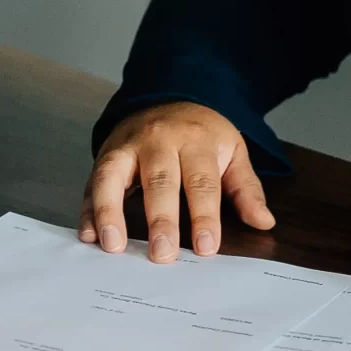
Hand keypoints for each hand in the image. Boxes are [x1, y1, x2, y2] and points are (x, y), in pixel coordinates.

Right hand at [80, 101, 273, 261]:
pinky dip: (87, 209)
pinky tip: (88, 235)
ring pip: (113, 175)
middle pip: (159, 180)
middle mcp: (157, 139)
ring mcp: (126, 146)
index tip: (206, 248)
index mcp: (194, 139)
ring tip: (112, 246)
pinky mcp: (104, 156)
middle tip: (162, 255)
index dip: (204, 215)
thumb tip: (263, 222)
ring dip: (109, 211)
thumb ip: (245, 188)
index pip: (201, 181)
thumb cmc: (201, 134)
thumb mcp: (232, 151)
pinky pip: (91, 182)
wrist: (165, 96)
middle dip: (160, 219)